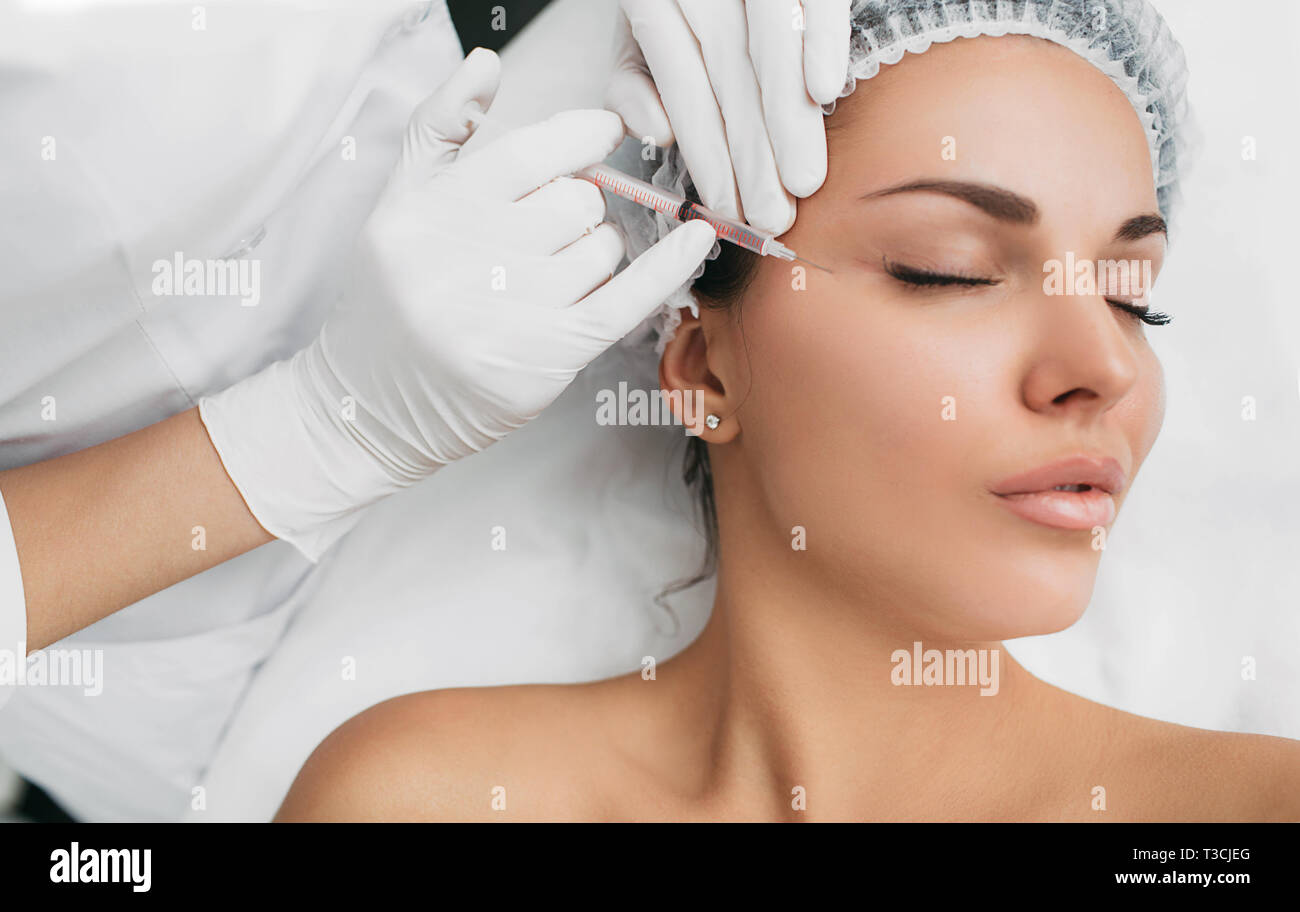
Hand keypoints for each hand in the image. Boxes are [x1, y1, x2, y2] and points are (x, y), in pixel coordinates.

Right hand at [199, 48, 717, 559]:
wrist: (370, 406)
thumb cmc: (389, 299)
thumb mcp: (396, 203)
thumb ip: (439, 128)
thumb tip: (487, 63)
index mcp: (431, 211)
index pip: (530, 155)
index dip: (580, 137)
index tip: (603, 132)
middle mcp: (466, 260)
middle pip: (574, 204)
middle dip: (578, 209)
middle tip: (552, 232)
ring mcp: (508, 313)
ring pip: (600, 252)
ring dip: (597, 255)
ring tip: (553, 275)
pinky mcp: (544, 359)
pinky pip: (625, 302)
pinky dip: (665, 267)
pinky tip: (695, 240)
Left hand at [605, 0, 850, 235]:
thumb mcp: (638, 24)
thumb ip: (636, 78)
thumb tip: (657, 131)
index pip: (685, 86)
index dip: (707, 152)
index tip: (727, 207)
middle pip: (729, 76)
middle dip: (752, 154)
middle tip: (772, 214)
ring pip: (768, 45)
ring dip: (786, 118)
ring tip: (801, 179)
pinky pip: (813, 0)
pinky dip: (821, 41)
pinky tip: (825, 90)